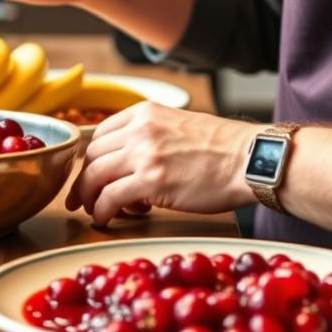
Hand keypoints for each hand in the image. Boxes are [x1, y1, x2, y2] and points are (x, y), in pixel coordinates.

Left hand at [65, 103, 260, 226]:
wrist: (249, 158)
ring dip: (89, 198)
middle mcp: (140, 129)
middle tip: (83, 199)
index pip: (100, 134)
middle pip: (92, 156)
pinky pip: (109, 198)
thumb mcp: (179, 125)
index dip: (91, 159)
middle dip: (84, 180)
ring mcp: (144, 154)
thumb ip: (151, 136)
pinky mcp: (151, 181)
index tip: (90, 174)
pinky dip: (102, 212)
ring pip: (94, 177)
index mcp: (145, 112)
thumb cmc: (222, 148)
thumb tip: (130, 163)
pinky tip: (107, 219)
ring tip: (94, 211)